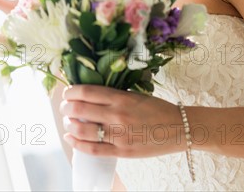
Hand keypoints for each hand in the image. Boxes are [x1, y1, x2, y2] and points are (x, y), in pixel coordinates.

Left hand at [60, 85, 185, 157]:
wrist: (178, 128)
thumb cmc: (156, 108)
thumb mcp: (134, 94)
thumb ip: (112, 95)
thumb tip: (88, 94)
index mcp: (120, 97)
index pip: (86, 92)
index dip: (71, 92)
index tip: (66, 92)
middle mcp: (116, 115)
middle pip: (80, 110)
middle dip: (66, 108)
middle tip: (64, 107)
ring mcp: (118, 134)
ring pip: (83, 130)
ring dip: (69, 125)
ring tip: (67, 122)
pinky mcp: (121, 151)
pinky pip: (93, 149)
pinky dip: (77, 143)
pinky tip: (70, 137)